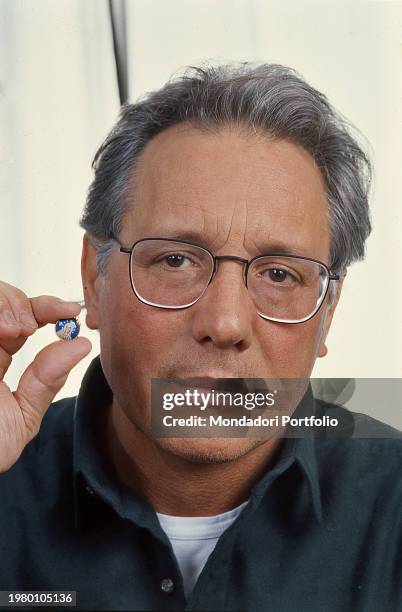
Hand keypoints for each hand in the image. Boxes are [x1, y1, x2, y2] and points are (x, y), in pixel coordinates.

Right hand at [0, 281, 91, 472]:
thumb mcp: (20, 419)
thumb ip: (47, 382)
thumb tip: (81, 346)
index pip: (25, 319)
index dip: (49, 308)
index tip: (71, 311)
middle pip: (4, 298)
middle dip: (25, 303)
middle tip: (31, 327)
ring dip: (6, 304)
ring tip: (15, 330)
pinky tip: (2, 330)